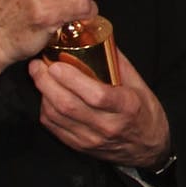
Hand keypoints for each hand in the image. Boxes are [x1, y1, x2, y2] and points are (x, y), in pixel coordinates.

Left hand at [29, 43, 169, 166]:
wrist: (147, 148)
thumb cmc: (144, 113)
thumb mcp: (140, 85)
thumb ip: (118, 62)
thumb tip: (97, 38)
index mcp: (126, 107)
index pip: (96, 95)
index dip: (73, 79)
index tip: (57, 64)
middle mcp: (107, 126)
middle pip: (68, 105)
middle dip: (47, 83)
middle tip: (38, 65)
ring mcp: (91, 139)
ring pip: (56, 116)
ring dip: (43, 93)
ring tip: (39, 76)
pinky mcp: (79, 146)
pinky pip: (53, 126)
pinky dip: (45, 108)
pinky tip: (46, 95)